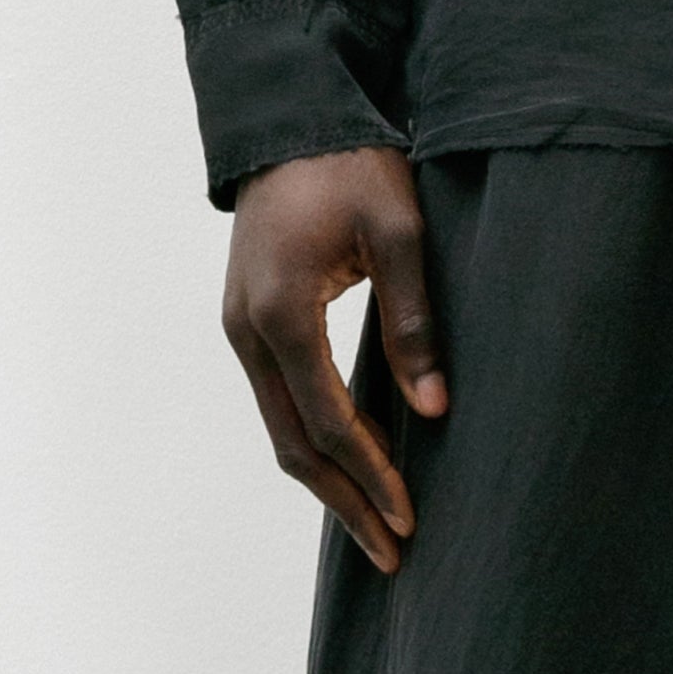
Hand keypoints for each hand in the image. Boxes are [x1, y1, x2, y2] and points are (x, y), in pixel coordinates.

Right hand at [221, 147, 447, 572]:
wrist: (288, 121)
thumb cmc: (350, 166)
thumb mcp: (399, 230)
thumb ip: (414, 322)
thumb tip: (434, 411)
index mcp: (280, 312)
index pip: (329, 423)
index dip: (371, 477)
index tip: (410, 518)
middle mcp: (246, 332)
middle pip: (293, 446)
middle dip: (345, 503)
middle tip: (393, 553)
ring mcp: (238, 331)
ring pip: (279, 431)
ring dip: (326, 483)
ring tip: (375, 527)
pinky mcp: (247, 325)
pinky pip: (278, 403)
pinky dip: (312, 444)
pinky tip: (350, 469)